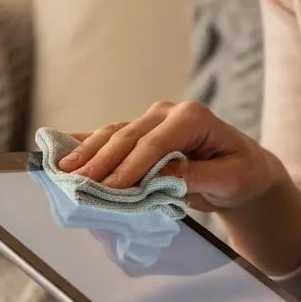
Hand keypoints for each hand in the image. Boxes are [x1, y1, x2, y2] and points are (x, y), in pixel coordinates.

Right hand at [57, 100, 283, 212]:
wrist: (241, 169)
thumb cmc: (240, 173)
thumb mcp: (229, 179)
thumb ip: (196, 176)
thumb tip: (161, 178)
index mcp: (192, 117)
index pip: (155, 143)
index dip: (132, 166)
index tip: (111, 188)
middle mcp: (167, 113)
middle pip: (127, 137)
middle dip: (101, 162)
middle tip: (78, 185)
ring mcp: (150, 121)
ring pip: (113, 135)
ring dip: (87, 154)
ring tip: (63, 173)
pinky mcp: (139, 134)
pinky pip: (109, 138)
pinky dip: (85, 144)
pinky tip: (59, 151)